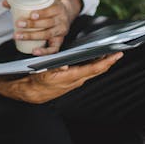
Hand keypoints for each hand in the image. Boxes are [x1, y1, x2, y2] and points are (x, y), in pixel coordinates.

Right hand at [0, 53, 122, 102]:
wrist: (26, 92)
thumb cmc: (32, 79)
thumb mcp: (41, 72)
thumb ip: (54, 69)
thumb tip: (67, 67)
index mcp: (68, 79)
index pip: (92, 69)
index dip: (106, 62)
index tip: (116, 55)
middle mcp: (73, 82)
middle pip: (95, 71)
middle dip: (107, 62)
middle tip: (118, 51)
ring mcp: (72, 83)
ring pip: (91, 72)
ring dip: (100, 64)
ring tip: (108, 53)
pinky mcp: (69, 82)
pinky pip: (84, 73)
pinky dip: (91, 66)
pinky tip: (93, 59)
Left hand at [4, 0, 80, 54]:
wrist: (65, 13)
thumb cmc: (50, 7)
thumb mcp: (43, 1)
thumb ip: (24, 1)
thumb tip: (5, 2)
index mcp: (58, 8)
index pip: (51, 11)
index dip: (42, 13)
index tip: (31, 14)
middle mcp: (61, 20)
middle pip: (47, 23)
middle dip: (32, 24)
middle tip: (19, 24)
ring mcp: (60, 31)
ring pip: (47, 34)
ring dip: (32, 36)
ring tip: (19, 35)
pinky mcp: (59, 41)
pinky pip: (54, 48)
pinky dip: (44, 51)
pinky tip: (34, 51)